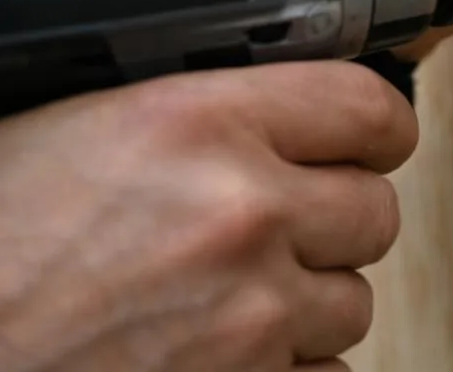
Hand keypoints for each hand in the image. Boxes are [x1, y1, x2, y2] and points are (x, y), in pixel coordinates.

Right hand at [0, 62, 416, 370]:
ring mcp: (248, 319)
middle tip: (273, 230)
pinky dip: (285, 371)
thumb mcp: (77, 133)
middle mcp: (241, 215)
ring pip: (353, 303)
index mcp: (197, 125)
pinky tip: (219, 356)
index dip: (374, 130)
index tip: (369, 143)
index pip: (369, 108)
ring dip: (305, 303)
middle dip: (331, 222)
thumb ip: (195, 117)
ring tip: (222, 301)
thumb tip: (277, 107)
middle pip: (375, 212)